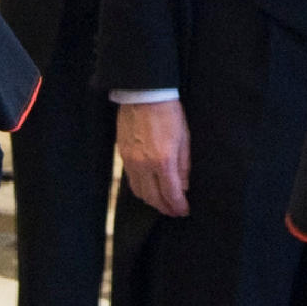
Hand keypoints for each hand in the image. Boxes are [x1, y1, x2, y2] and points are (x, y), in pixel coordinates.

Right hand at [119, 98, 188, 216]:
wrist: (144, 94)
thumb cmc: (168, 113)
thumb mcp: (184, 139)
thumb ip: (183, 166)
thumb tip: (183, 187)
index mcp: (163, 161)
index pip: (171, 194)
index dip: (178, 206)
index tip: (184, 210)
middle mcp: (144, 165)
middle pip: (153, 198)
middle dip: (165, 208)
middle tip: (175, 211)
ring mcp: (130, 161)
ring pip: (139, 192)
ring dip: (152, 201)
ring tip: (162, 202)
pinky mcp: (122, 155)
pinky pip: (131, 180)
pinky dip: (141, 189)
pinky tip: (149, 188)